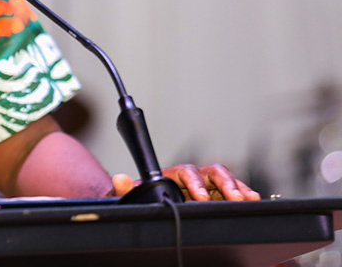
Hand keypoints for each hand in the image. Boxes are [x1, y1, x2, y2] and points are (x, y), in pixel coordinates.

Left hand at [111, 164, 260, 201]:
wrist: (148, 199)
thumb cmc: (142, 195)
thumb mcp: (133, 194)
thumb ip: (127, 188)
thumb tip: (118, 179)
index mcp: (174, 173)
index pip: (187, 172)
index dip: (195, 183)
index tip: (199, 196)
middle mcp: (192, 176)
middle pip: (213, 173)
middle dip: (225, 184)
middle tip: (234, 198)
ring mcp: (205, 185)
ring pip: (226, 180)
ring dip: (238, 188)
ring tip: (249, 198)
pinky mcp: (215, 195)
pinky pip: (233, 191)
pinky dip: (244, 193)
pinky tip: (253, 200)